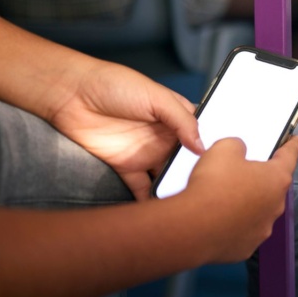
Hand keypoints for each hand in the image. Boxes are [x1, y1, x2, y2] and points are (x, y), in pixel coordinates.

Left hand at [46, 61, 203, 200]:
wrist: (71, 94)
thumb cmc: (115, 85)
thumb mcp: (157, 96)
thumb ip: (182, 120)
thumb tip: (202, 147)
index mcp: (176, 117)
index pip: (202, 135)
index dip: (214, 149)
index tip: (226, 164)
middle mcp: (165, 137)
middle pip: (188, 161)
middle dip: (198, 174)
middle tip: (210, 190)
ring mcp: (146, 153)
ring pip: (168, 177)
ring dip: (177, 188)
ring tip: (190, 203)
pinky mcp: (126, 167)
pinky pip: (142, 188)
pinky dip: (151, 200)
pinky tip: (162, 211)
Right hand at [184, 135, 297, 261]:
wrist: (191, 228)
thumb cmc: (212, 186)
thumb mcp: (224, 149)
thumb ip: (237, 146)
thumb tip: (238, 153)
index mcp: (276, 179)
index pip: (290, 156)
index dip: (292, 145)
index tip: (295, 141)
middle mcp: (275, 206)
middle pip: (272, 186)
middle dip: (261, 178)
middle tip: (243, 171)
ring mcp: (262, 229)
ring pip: (258, 211)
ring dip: (247, 203)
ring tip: (225, 197)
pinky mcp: (246, 247)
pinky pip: (242, 230)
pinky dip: (234, 224)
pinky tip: (218, 218)